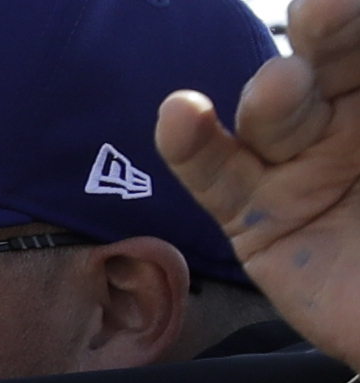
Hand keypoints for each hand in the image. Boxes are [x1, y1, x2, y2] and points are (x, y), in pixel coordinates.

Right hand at [162, 0, 359, 371]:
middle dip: (329, 32)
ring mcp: (304, 165)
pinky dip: (192, 144)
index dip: (358, 18)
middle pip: (331, 57)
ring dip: (273, 96)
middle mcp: (357, 117)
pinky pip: (217, 175)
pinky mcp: (258, 219)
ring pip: (275, 112)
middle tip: (328, 12)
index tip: (352, 5)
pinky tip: (181, 114)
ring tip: (280, 91)